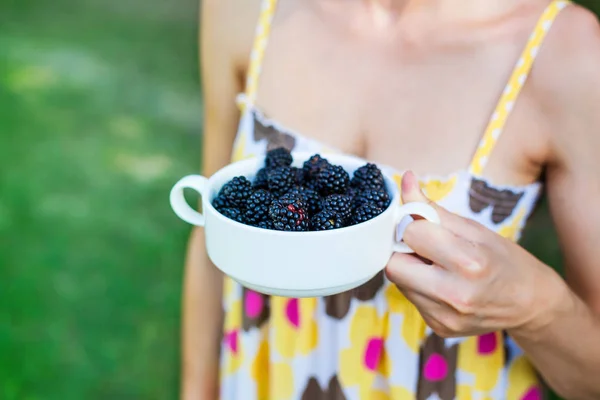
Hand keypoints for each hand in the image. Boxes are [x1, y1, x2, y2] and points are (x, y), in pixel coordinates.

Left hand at [385, 171, 564, 337]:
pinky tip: (442, 284)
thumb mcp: (474, 228)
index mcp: (468, 262)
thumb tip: (405, 181)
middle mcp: (455, 294)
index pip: (411, 234)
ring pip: (399, 283)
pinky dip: (419, 287)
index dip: (410, 224)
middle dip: (402, 251)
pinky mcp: (440, 328)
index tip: (419, 223)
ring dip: (410, 269)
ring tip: (437, 266)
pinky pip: (412, 299)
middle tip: (422, 246)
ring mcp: (446, 316)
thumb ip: (432, 208)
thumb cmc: (503, 259)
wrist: (531, 304)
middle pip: (394, 266)